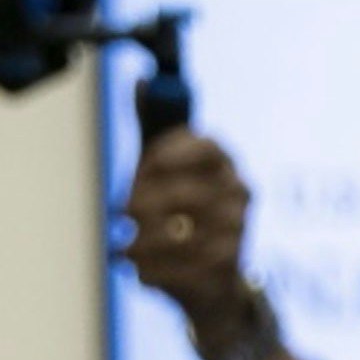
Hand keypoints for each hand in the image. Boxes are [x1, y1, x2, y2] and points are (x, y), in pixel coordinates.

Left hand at [117, 129, 259, 337]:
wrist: (210, 278)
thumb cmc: (178, 212)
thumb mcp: (162, 166)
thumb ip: (151, 126)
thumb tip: (140, 81)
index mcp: (222, 162)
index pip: (204, 146)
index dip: (172, 152)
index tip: (144, 165)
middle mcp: (238, 192)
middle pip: (185, 193)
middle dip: (144, 203)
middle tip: (121, 211)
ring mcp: (237, 229)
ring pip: (179, 234)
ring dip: (143, 241)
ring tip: (125, 246)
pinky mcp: (228, 264)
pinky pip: (181, 266)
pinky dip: (152, 269)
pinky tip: (138, 268)